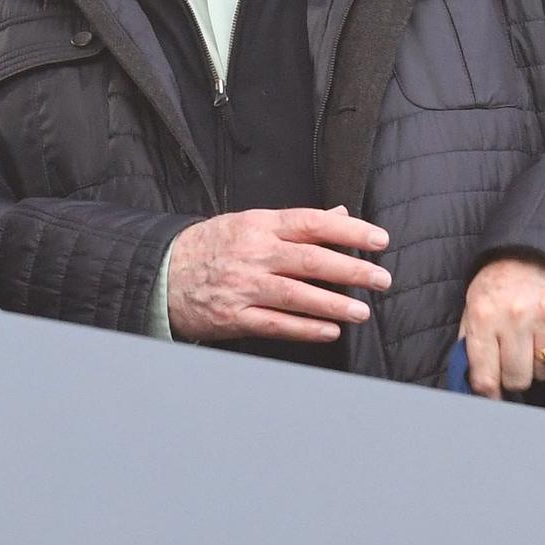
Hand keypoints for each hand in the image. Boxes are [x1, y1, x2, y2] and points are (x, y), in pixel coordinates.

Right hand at [166, 206, 390, 343]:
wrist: (163, 273)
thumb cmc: (213, 246)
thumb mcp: (250, 223)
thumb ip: (296, 223)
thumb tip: (340, 214)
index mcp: (260, 224)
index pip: (312, 222)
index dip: (349, 230)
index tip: (379, 240)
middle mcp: (253, 253)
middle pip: (311, 260)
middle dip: (351, 270)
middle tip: (381, 279)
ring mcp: (243, 286)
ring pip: (297, 295)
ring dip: (334, 304)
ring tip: (362, 311)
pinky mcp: (234, 316)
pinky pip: (276, 324)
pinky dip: (306, 329)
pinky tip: (331, 331)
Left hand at [459, 255, 544, 398]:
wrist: (537, 250)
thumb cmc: (502, 284)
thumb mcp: (473, 307)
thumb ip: (471, 343)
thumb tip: (475, 385)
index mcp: (483, 315)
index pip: (485, 377)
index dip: (489, 391)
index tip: (493, 393)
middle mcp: (516, 315)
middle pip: (518, 379)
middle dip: (516, 374)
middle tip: (516, 355)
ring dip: (542, 363)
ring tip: (536, 340)